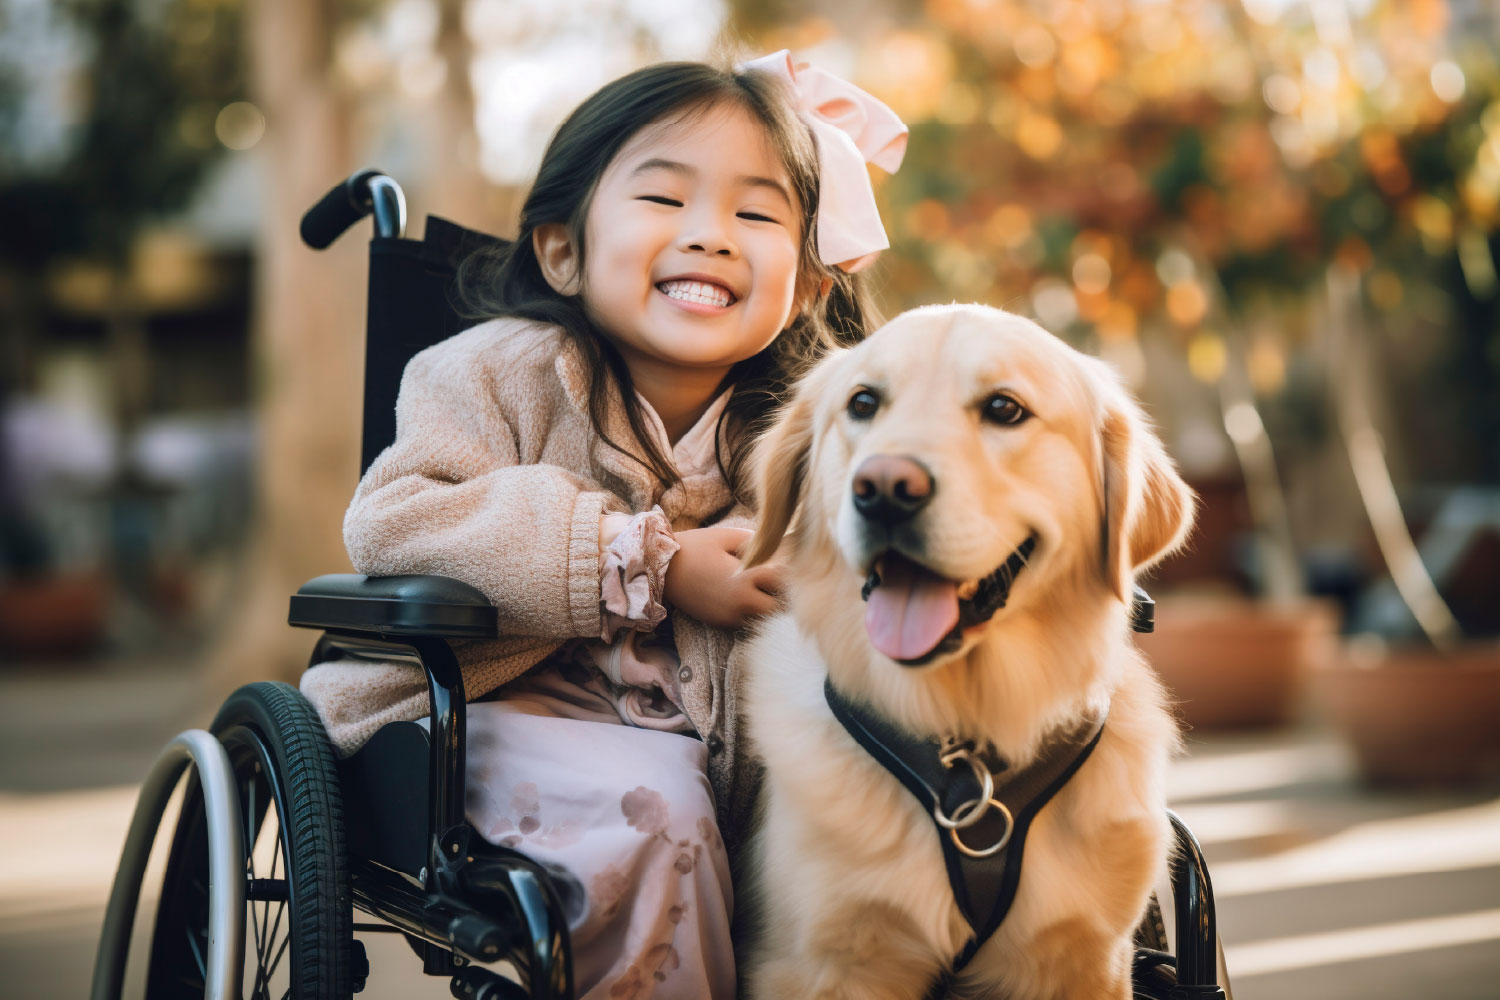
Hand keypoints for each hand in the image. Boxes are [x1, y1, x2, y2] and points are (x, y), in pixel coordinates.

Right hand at [664, 526, 783, 629]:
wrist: (661, 570)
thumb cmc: (694, 547)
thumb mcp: (727, 536)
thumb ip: (756, 542)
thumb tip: (780, 546)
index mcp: (745, 577)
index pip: (784, 581)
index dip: (790, 572)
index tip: (788, 563)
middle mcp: (741, 602)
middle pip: (780, 608)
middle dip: (783, 596)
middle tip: (779, 581)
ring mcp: (731, 616)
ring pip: (765, 619)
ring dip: (769, 606)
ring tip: (763, 589)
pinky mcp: (722, 623)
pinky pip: (748, 622)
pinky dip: (752, 612)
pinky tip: (747, 597)